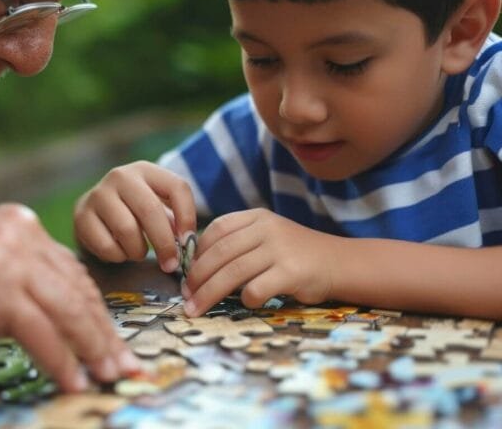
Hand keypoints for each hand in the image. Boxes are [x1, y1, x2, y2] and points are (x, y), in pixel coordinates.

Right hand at [0, 204, 138, 391]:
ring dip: (92, 350)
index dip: (97, 311)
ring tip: (109, 377)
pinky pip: (41, 332)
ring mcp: (6, 258)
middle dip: (104, 334)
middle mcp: (20, 233)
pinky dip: (60, 361)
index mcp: (19, 224)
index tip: (113, 340)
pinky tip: (71, 381)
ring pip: (68, 309)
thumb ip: (22, 280)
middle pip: (77, 289)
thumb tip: (65, 315)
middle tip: (124, 365)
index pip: (72, 272)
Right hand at [73, 161, 196, 272]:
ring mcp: (98, 194)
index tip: (188, 242)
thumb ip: (175, 221)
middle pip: (150, 210)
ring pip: (127, 229)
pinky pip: (106, 245)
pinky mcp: (81, 215)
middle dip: (164, 243)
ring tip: (139, 252)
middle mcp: (120, 176)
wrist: (96, 214)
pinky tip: (119, 252)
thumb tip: (188, 243)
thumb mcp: (158, 207)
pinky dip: (118, 256)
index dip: (187, 217)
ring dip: (138, 251)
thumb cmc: (135, 213)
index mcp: (145, 170)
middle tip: (171, 264)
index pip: (177, 187)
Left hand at [182, 208, 337, 315]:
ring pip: (231, 272)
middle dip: (196, 278)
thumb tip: (195, 267)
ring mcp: (280, 249)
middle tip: (185, 296)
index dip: (196, 253)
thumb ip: (238, 244)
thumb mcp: (267, 237)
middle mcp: (267, 229)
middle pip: (219, 254)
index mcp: (256, 217)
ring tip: (196, 308)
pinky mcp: (292, 273)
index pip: (216, 230)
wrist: (339, 263)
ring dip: (208, 294)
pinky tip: (246, 303)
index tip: (186, 272)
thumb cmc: (295, 255)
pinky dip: (245, 299)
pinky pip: (256, 289)